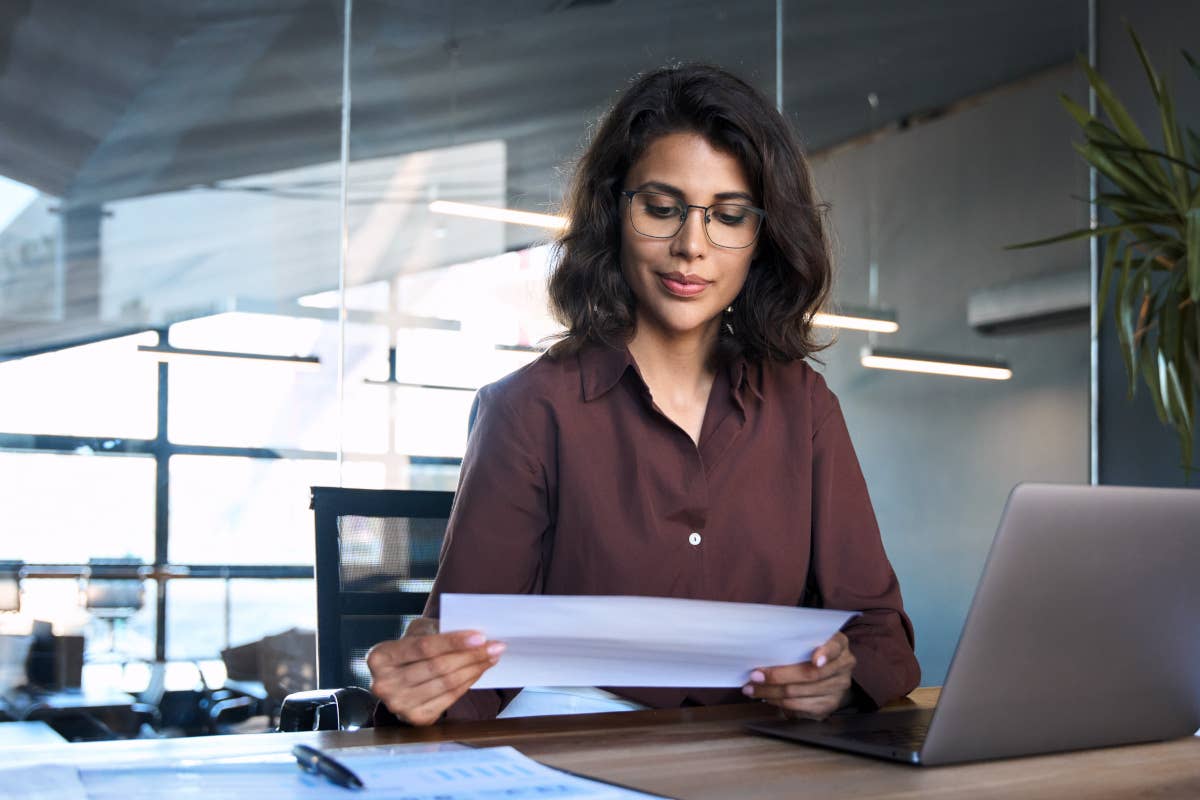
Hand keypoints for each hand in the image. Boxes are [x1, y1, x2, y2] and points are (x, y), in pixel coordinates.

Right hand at [366, 616, 505, 725]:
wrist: (398, 677)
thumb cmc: (411, 650)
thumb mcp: (416, 632)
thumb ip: (437, 631)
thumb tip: (474, 635)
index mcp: (380, 657)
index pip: (423, 647)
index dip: (453, 642)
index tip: (480, 636)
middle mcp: (384, 684)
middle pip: (437, 667)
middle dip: (471, 655)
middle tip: (495, 646)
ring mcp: (398, 705)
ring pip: (446, 684)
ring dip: (475, 669)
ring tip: (492, 656)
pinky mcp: (415, 719)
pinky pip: (449, 699)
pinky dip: (468, 683)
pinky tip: (479, 671)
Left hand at [741, 632, 855, 719]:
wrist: (825, 670)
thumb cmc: (808, 649)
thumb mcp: (806, 639)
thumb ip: (793, 641)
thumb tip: (762, 648)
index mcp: (839, 644)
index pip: (835, 647)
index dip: (826, 653)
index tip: (815, 661)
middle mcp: (844, 666)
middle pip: (810, 674)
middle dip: (778, 676)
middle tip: (755, 675)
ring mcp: (839, 687)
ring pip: (801, 692)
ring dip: (772, 691)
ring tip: (752, 688)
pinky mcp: (829, 705)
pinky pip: (801, 706)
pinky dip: (780, 702)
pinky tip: (767, 697)